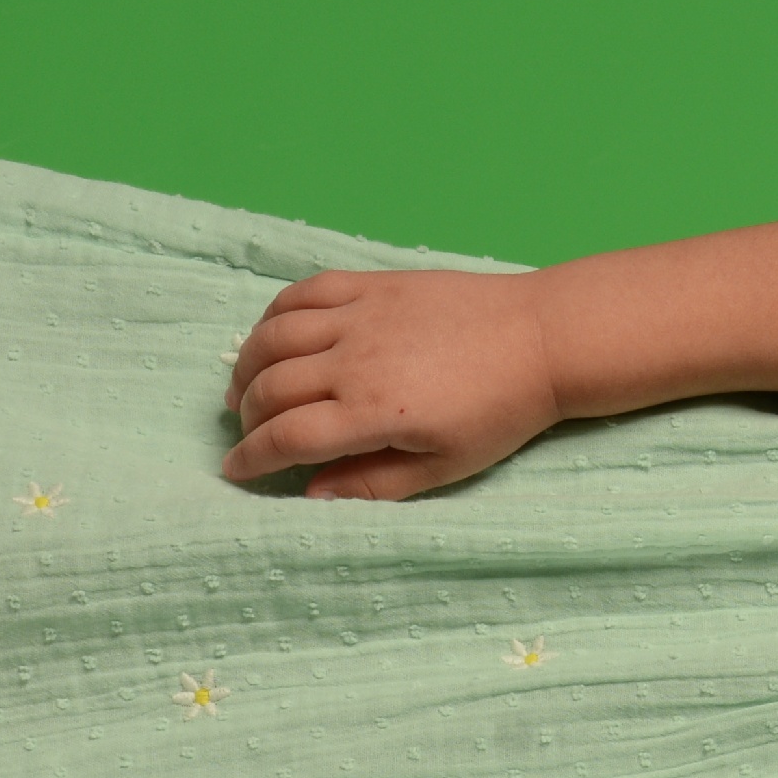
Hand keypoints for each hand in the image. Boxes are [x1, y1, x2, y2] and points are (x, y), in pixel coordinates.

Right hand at [220, 268, 566, 499]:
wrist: (541, 339)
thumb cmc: (500, 412)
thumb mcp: (444, 466)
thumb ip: (374, 483)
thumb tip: (312, 493)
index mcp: (372, 411)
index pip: (286, 437)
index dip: (251, 458)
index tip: (236, 471)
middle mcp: (354, 359)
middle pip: (270, 387)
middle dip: (248, 418)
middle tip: (249, 435)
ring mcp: (361, 315)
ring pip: (274, 335)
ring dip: (247, 364)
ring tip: (245, 389)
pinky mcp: (373, 284)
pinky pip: (304, 292)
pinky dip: (274, 314)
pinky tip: (272, 336)